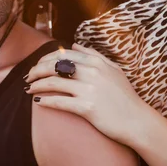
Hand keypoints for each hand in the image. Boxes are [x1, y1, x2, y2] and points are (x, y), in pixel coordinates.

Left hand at [25, 43, 148, 145]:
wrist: (137, 121)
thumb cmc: (125, 97)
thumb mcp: (113, 70)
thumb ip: (94, 55)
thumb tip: (74, 45)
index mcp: (96, 62)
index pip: (63, 55)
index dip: (46, 59)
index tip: (37, 65)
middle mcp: (92, 72)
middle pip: (54, 66)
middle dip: (37, 70)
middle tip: (28, 76)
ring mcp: (89, 89)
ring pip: (53, 83)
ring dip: (37, 85)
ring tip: (29, 88)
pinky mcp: (87, 107)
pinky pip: (60, 102)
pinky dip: (46, 100)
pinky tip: (38, 101)